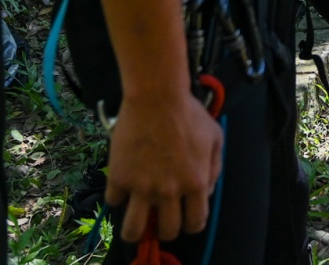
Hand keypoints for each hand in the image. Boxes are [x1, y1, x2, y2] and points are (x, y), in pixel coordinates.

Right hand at [104, 89, 223, 242]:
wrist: (157, 96)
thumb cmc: (189, 113)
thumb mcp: (215, 138)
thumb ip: (214, 168)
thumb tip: (205, 192)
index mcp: (195, 183)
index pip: (196, 223)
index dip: (191, 224)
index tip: (186, 218)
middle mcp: (169, 191)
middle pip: (167, 232)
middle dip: (166, 228)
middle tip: (162, 216)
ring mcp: (142, 186)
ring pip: (133, 231)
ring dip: (136, 229)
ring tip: (136, 220)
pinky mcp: (119, 177)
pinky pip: (114, 201)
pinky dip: (118, 196)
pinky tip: (124, 185)